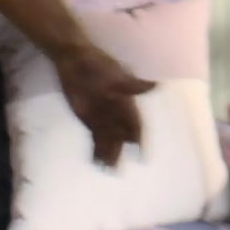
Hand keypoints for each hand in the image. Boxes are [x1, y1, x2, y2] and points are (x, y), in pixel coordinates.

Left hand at [55, 49, 154, 167]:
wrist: (73, 59)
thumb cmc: (96, 63)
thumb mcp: (115, 74)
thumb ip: (132, 84)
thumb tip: (156, 86)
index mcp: (126, 101)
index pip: (135, 124)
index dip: (139, 138)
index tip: (142, 153)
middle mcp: (116, 112)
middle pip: (121, 136)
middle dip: (119, 151)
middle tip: (116, 169)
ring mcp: (102, 116)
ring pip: (108, 140)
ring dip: (108, 153)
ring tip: (106, 169)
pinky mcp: (88, 118)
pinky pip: (94, 137)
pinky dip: (95, 149)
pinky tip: (95, 161)